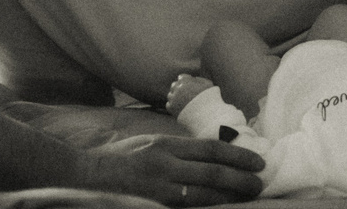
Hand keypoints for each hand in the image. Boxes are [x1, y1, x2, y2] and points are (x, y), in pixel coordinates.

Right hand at [84, 133, 263, 206]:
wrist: (84, 176)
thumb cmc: (118, 160)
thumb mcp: (148, 143)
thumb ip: (176, 150)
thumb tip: (210, 155)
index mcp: (164, 144)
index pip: (210, 148)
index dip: (237, 154)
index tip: (257, 161)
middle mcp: (164, 163)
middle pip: (212, 171)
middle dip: (240, 178)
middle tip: (261, 183)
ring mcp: (158, 186)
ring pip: (204, 192)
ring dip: (230, 195)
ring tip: (249, 197)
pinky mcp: (153, 204)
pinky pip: (187, 206)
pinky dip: (207, 206)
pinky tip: (222, 207)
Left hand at [166, 74, 214, 116]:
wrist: (206, 115)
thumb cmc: (209, 99)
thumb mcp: (208, 85)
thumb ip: (200, 80)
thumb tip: (194, 78)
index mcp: (185, 81)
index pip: (181, 77)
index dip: (186, 81)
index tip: (189, 86)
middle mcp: (177, 88)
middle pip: (174, 85)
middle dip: (179, 88)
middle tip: (186, 94)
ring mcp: (173, 98)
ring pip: (170, 95)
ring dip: (175, 97)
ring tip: (183, 102)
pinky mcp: (172, 108)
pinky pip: (168, 105)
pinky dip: (173, 106)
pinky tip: (180, 108)